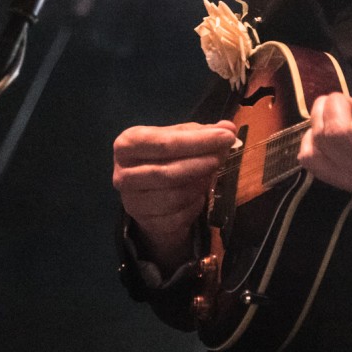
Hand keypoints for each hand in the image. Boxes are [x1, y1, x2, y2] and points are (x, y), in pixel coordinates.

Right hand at [112, 120, 236, 271]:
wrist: (149, 197)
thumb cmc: (163, 159)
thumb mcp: (177, 139)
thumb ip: (201, 132)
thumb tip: (228, 127)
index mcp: (127, 145)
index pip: (162, 143)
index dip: (197, 140)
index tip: (226, 136)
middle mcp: (123, 174)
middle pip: (167, 171)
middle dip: (201, 162)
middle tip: (224, 155)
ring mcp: (132, 202)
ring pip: (174, 196)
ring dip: (200, 184)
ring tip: (212, 173)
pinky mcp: (146, 223)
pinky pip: (178, 216)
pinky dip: (195, 204)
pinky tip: (200, 194)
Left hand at [297, 64, 351, 193]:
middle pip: (336, 135)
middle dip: (336, 106)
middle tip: (350, 105)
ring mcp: (351, 179)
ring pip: (318, 141)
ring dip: (321, 116)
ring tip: (337, 113)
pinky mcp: (331, 179)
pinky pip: (307, 155)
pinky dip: (311, 137)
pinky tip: (326, 130)